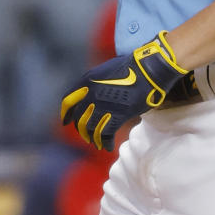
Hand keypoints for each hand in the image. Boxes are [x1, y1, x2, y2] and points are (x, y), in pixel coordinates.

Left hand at [60, 30, 188, 151]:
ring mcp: (104, 105)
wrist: (148, 70)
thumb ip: (94, 83)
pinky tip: (108, 146)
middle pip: (79, 118)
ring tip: (97, 143)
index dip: (66, 114)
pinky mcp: (118, 115)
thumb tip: (91, 96)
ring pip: (90, 129)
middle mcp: (91, 94)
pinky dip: (105, 142)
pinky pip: (106, 134)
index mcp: (86, 81)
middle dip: (82, 129)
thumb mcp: (105, 71)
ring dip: (93, 138)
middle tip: (86, 136)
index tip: (66, 122)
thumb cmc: (131, 68)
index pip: (68, 101)